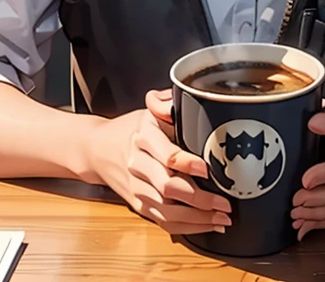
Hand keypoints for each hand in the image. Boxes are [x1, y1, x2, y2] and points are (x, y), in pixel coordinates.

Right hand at [87, 90, 231, 235]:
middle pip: (168, 187)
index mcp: (144, 136)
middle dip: (199, 199)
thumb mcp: (149, 111)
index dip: (187, 163)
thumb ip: (167, 104)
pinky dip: (188, 227)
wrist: (99, 149)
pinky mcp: (139, 205)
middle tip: (225, 201)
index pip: (166, 154)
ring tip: (222, 217)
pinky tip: (208, 224)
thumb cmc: (132, 129)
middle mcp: (138, 164)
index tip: (207, 168)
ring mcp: (137, 188)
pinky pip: (163, 222)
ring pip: (168, 211)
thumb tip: (186, 96)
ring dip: (198, 218)